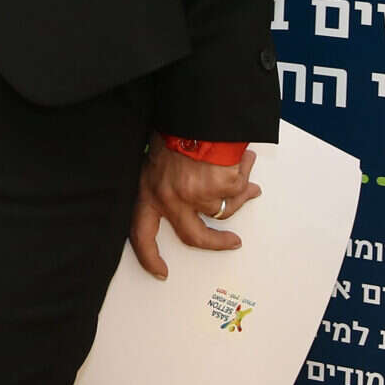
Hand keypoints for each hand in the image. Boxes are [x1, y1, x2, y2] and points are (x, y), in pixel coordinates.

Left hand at [130, 143, 261, 278]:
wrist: (196, 113)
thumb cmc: (175, 130)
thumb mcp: (160, 160)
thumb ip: (172, 184)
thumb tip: (199, 201)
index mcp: (149, 191)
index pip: (141, 233)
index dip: (149, 256)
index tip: (159, 271)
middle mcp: (170, 198)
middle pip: (193, 235)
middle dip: (216, 242)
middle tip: (231, 242)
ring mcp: (196, 196)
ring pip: (221, 210)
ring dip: (234, 191)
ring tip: (236, 166)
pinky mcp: (220, 190)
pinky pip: (237, 192)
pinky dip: (243, 177)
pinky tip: (242, 159)